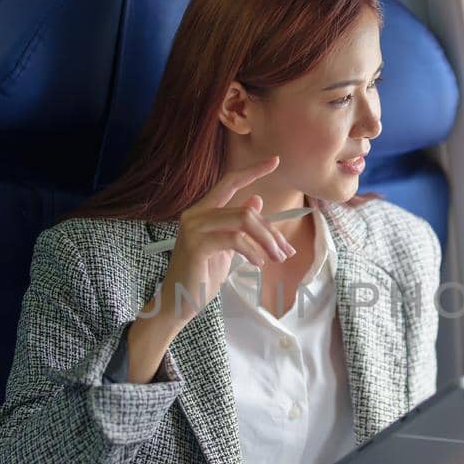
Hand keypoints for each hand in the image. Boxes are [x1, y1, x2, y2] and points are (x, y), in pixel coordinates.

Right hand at [162, 156, 296, 322]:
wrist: (178, 303)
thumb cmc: (201, 277)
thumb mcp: (225, 247)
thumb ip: (238, 225)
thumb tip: (256, 200)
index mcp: (202, 211)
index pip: (230, 182)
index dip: (253, 170)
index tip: (275, 160)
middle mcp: (195, 214)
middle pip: (246, 210)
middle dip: (271, 231)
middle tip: (286, 251)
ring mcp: (193, 228)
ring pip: (244, 221)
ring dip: (267, 241)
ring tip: (277, 258)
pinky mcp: (197, 245)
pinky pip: (235, 240)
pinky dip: (252, 252)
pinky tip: (257, 264)